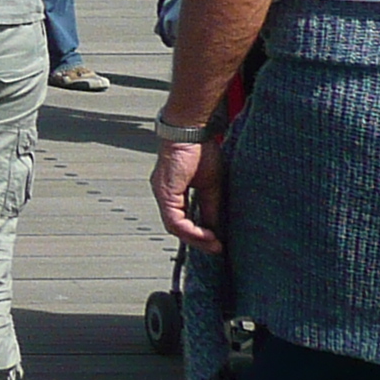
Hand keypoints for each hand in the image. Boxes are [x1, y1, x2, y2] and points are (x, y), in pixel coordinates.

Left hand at [153, 137, 226, 251]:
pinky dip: (190, 230)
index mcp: (174, 191)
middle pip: (177, 226)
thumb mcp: (211, 185)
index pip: (183, 220)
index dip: (199, 233)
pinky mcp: (164, 192)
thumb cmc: (201, 150)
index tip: (217, 242)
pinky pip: (174, 219)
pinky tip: (207, 234)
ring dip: (195, 238)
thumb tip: (216, 228)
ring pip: (174, 226)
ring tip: (214, 244)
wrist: (192, 131)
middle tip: (216, 248)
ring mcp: (162, 193)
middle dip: (197, 240)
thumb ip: (211, 207)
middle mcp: (164, 194)